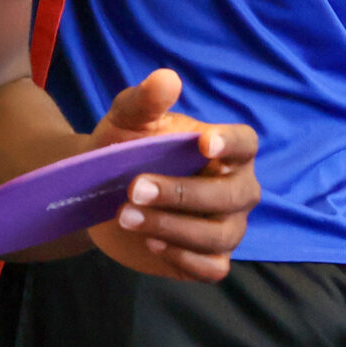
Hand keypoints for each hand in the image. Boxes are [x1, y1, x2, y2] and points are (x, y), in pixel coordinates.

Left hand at [82, 70, 259, 281]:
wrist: (99, 193)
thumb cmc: (123, 149)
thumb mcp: (127, 121)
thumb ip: (146, 101)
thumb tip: (166, 79)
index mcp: (227, 150)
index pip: (246, 144)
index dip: (231, 145)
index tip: (204, 144)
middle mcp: (236, 188)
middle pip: (232, 195)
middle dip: (182, 194)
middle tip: (133, 188)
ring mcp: (226, 226)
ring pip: (219, 235)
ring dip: (173, 227)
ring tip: (126, 216)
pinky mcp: (208, 259)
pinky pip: (212, 267)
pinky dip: (184, 258)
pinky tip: (150, 244)